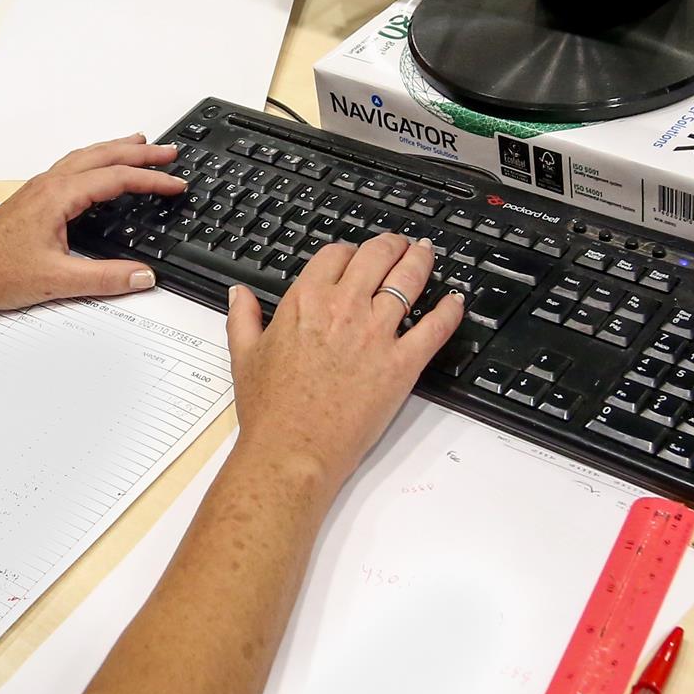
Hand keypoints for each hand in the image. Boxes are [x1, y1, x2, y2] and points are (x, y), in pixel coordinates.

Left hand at [0, 135, 187, 312]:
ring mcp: (38, 188)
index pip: (115, 178)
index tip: (176, 184)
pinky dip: (94, 161)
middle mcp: (48, 184)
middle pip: (102, 156)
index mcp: (57, 196)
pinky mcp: (32, 198)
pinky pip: (71, 167)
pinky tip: (98, 171)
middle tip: (169, 152)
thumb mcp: (57, 280)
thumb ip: (104, 279)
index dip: (150, 180)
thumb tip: (142, 276)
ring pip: (84, 157)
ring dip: (115, 150)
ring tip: (139, 146)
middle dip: (138, 152)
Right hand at [225, 233, 462, 495]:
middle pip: (377, 256)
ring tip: (425, 255)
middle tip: (399, 245)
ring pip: (409, 280)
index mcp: (305, 302)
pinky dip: (450, 310)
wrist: (292, 449)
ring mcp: (377, 334)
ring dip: (420, 261)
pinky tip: (454, 301)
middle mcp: (344, 309)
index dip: (348, 251)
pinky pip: (436, 327)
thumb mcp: (244, 356)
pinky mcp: (402, 363)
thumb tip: (239, 293)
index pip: (335, 255)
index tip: (353, 257)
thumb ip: (243, 318)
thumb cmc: (268, 410)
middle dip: (391, 245)